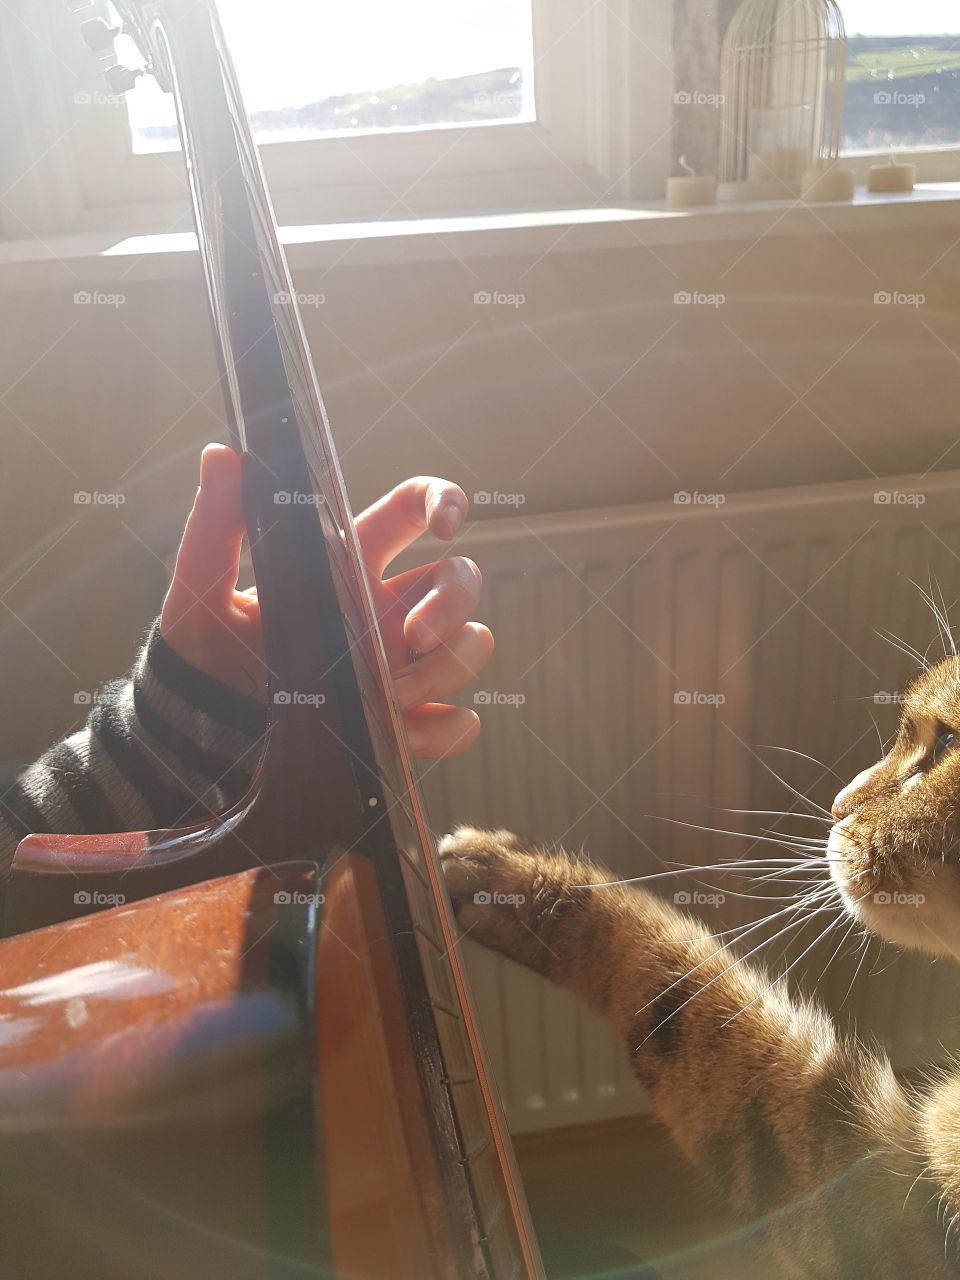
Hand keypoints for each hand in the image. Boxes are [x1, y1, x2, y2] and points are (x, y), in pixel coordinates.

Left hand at [160, 444, 492, 757]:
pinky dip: (444, 730)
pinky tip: (403, 736)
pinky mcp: (409, 723)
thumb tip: (222, 455)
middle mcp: (385, 611)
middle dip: (454, 603)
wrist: (203, 740)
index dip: (443, 500)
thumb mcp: (202, 594)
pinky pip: (459, 723)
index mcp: (347, 566)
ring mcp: (402, 665)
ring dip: (444, 669)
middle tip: (413, 637)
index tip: (446, 523)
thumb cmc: (202, 659)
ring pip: (470, 646)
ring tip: (392, 699)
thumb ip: (214, 527)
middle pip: (460, 579)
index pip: (410, 511)